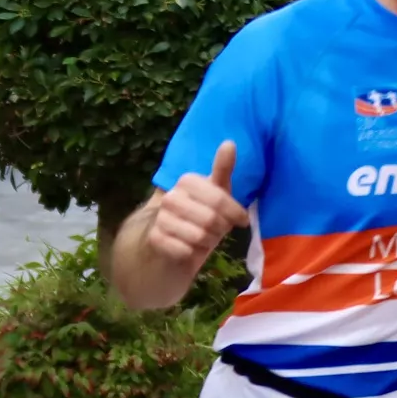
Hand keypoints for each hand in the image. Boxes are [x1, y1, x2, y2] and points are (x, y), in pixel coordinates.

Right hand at [145, 141, 245, 267]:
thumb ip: (222, 169)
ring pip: (199, 237)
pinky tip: (188, 248)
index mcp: (187, 181)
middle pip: (211, 219)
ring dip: (206, 243)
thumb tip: (230, 143)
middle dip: (219, 230)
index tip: (241, 220)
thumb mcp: (216, 192)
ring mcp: (160, 218)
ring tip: (201, 238)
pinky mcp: (155, 239)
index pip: (220, 200)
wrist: (169, 241)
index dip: (235, 214)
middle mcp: (171, 197)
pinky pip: (186, 251)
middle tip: (216, 230)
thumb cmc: (199, 214)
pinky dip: (192, 254)